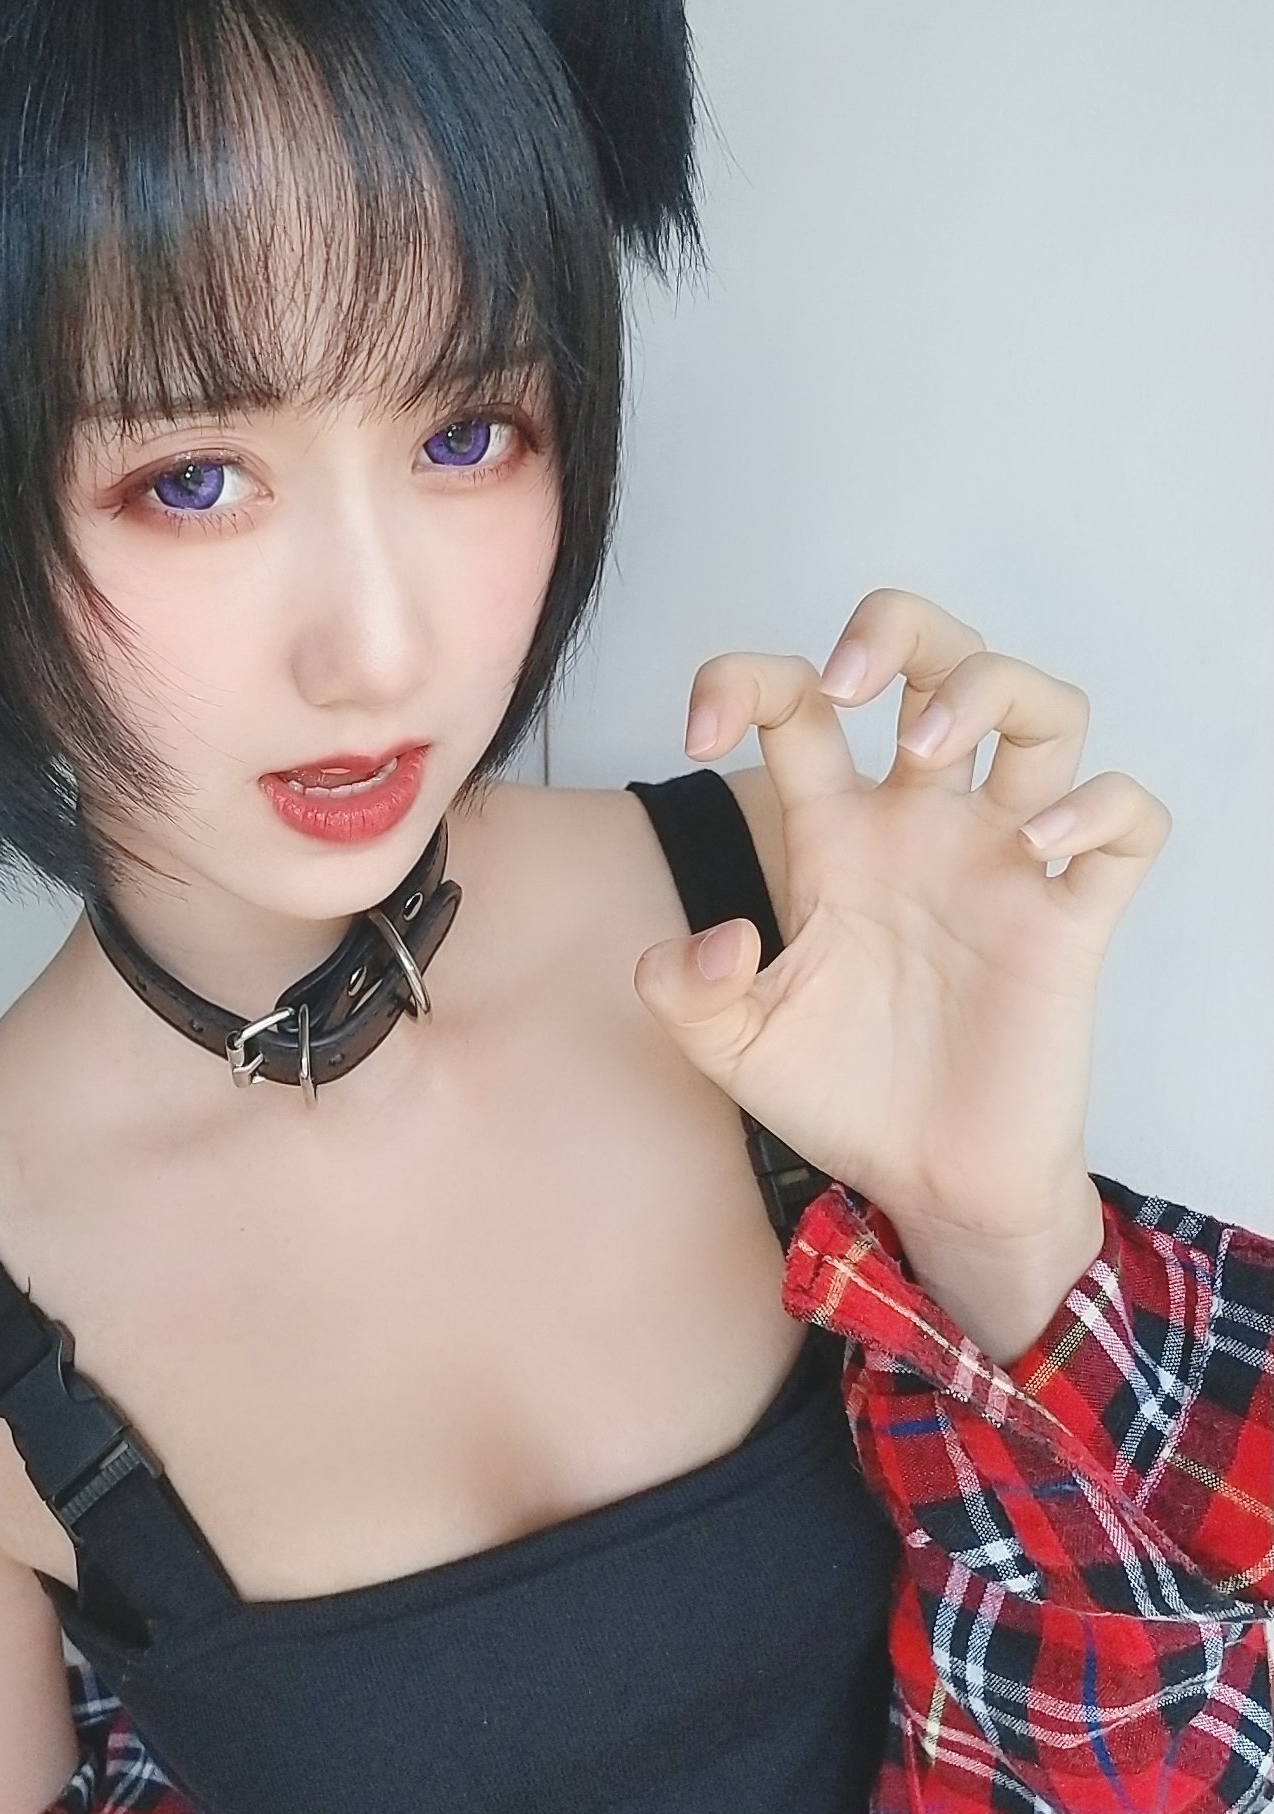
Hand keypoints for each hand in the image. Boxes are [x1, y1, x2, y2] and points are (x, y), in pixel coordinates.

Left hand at [632, 590, 1170, 1348]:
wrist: (927, 1185)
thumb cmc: (840, 1096)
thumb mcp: (729, 1047)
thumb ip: (683, 992)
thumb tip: (716, 937)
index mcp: (834, 833)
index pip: (797, 701)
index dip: (744, 681)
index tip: (703, 733)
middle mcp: (921, 824)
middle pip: (935, 653)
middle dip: (895, 628)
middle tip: (853, 686)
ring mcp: (1001, 863)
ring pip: (1043, 707)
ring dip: (991, 690)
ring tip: (934, 750)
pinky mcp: (1071, 920)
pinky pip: (1129, 821)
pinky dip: (1100, 806)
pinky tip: (1040, 843)